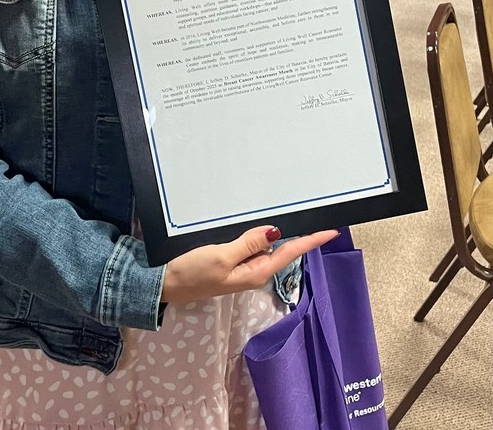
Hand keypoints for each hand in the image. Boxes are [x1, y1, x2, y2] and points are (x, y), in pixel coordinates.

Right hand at [160, 225, 338, 304]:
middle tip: (313, 213)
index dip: (310, 241)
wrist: (165, 283)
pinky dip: (258, 233)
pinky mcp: (231, 261)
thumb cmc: (192, 272)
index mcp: (256, 272)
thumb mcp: (221, 257)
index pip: (289, 253)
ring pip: (266, 245)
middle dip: (297, 233)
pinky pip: (251, 245)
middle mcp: (254, 270)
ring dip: (277, 232)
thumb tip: (275, 232)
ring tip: (293, 214)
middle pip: (281, 248)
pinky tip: (260, 224)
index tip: (331, 230)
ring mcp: (242, 266)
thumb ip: (248, 244)